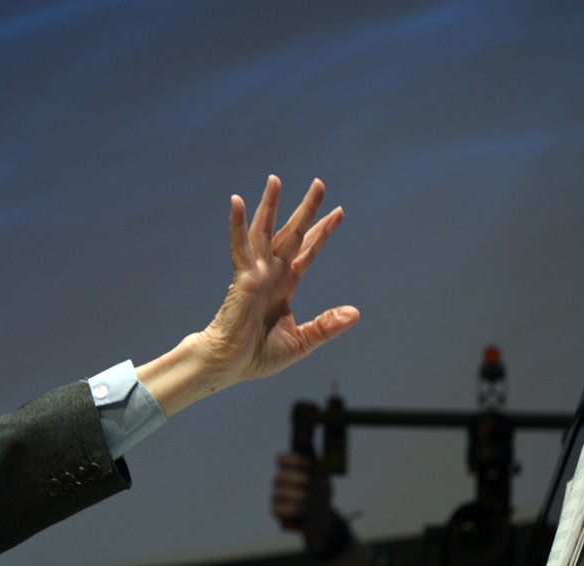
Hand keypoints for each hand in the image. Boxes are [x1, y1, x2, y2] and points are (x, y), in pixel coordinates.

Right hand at [205, 175, 357, 381]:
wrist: (228, 366)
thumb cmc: (257, 356)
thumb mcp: (302, 342)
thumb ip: (326, 325)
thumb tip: (355, 313)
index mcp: (285, 286)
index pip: (307, 252)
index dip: (322, 232)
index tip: (339, 212)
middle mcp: (271, 274)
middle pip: (292, 234)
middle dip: (306, 209)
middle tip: (319, 183)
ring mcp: (256, 274)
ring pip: (265, 232)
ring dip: (270, 205)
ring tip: (275, 180)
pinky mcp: (242, 279)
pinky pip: (240, 247)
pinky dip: (238, 224)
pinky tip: (238, 201)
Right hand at [272, 452, 333, 545]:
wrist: (321, 512)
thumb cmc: (319, 490)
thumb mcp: (322, 476)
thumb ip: (318, 465)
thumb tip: (317, 459)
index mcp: (289, 468)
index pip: (281, 459)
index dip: (295, 460)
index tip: (311, 465)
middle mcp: (279, 480)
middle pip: (281, 475)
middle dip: (298, 478)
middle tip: (309, 482)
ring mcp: (276, 495)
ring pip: (280, 492)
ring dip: (297, 494)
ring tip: (308, 498)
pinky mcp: (276, 511)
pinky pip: (279, 508)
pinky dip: (292, 508)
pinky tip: (303, 508)